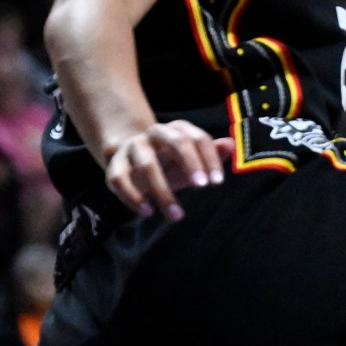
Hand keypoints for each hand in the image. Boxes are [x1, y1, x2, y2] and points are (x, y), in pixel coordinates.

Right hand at [102, 120, 230, 220]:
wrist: (130, 161)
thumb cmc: (169, 163)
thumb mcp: (191, 161)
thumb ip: (212, 153)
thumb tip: (231, 145)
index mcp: (176, 129)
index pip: (197, 138)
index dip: (208, 158)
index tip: (217, 182)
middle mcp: (154, 133)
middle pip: (175, 142)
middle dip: (190, 164)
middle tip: (201, 187)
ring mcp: (132, 148)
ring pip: (147, 165)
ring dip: (163, 192)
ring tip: (177, 215)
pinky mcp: (114, 165)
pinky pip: (120, 180)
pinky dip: (133, 197)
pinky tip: (148, 213)